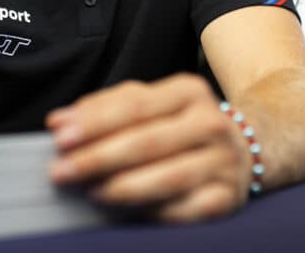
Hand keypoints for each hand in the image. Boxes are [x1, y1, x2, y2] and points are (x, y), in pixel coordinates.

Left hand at [45, 73, 249, 222]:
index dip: (94, 122)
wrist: (245, 149)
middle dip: (98, 158)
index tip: (59, 136)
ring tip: (91, 192)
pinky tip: (127, 212)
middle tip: (62, 172)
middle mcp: (210, 123)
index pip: (135, 106)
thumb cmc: (180, 125)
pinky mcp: (227, 198)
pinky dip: (153, 212)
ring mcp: (222, 161)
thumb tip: (59, 122)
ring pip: (167, 177)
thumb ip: (105, 108)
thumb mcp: (151, 104)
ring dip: (122, 187)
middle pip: (147, 142)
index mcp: (188, 91)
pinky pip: (185, 210)